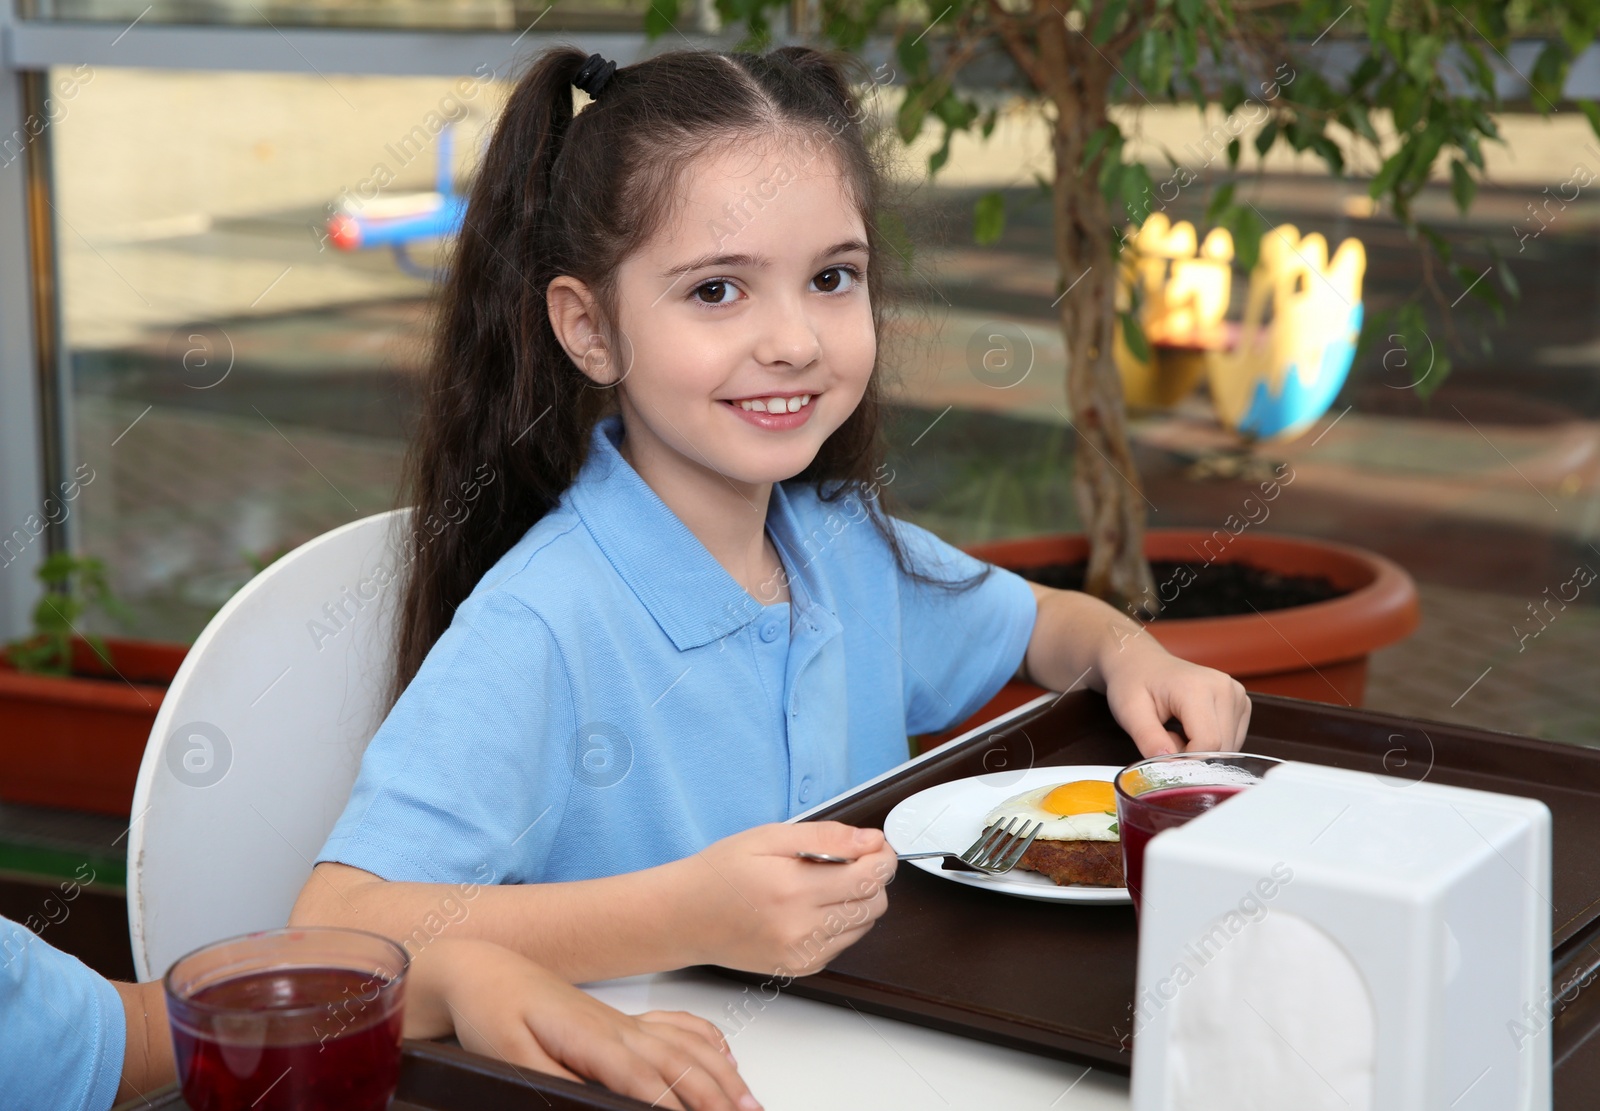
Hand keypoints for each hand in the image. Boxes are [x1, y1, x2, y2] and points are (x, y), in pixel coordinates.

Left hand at [405, 938, 759, 1110]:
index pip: (651, 1083)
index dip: (681, 1108)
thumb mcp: (510, 1057)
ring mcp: (626, 1024)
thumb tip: (589, 1101)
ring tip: (748, 1102)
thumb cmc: (493, 1012)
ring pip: (689, 1049)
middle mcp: (621, 1030)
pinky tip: (724, 1057)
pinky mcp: (621, 1022)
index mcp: (596, 1042)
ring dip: (723, 1076)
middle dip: (719, 1098)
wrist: (485, 971)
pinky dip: (708, 1044)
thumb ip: (553, 1083)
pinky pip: (678, 1028)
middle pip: (684, 1067)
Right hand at [670, 822, 896, 975]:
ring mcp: (802, 955)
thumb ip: (825, 837)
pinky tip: (811, 906)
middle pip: (874, 904)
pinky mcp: (800, 968)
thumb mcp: (769, 837)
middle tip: (850, 859)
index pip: (869, 878)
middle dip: (872, 878)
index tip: (875, 846)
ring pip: (863, 926)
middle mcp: (802, 930)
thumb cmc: (720, 873)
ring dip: (857, 901)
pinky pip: (842, 944)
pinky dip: (840, 923)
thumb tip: (869, 841)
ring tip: (823, 883)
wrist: (684, 917)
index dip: (882, 857)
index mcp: (794, 890)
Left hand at [1102, 638, 1250, 755]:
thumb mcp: (1130, 712)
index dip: (1186, 759)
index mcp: (1197, 688)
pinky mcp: (1241, 702)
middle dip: (1193, 755)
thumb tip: (1169, 765)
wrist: (1141, 663)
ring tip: (1178, 731)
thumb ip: (1149, 739)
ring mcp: (1236, 693)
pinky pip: (1233, 739)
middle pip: (1222, 747)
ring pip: (1229, 746)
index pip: (1208, 743)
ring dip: (1203, 750)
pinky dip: (1212, 744)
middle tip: (1166, 738)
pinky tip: (1192, 729)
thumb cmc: (1133, 684)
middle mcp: (1224, 688)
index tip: (1163, 752)